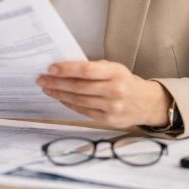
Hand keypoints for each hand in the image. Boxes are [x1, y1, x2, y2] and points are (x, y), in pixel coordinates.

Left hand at [36, 60, 172, 128]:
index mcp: (116, 73)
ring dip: (59, 94)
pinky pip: (83, 111)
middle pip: (79, 87)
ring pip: (79, 100)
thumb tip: (64, 67)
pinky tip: (60, 98)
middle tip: (41, 79)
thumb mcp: (114, 68)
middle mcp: (115, 90)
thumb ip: (93, 68)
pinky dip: (69, 104)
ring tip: (47, 89)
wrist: (146, 103)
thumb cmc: (125, 81)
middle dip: (57, 83)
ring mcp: (112, 107)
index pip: (87, 70)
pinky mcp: (108, 120)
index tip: (51, 68)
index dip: (67, 69)